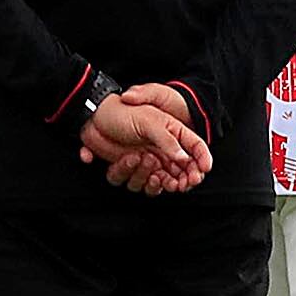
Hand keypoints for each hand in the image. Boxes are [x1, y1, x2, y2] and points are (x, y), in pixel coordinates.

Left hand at [80, 86, 210, 194]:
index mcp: (172, 135)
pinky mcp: (126, 169)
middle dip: (180, 180)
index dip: (202, 161)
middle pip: (180, 173)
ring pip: (156, 182)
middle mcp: (161, 151)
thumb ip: (168, 140)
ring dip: (150, 177)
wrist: (93, 116)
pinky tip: (127, 161)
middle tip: (177, 183)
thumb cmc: (124, 112)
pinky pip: (132, 182)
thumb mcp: (150, 121)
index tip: (202, 171)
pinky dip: (130, 176)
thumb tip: (184, 159)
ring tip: (144, 159)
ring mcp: (144, 162)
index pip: (195, 149)